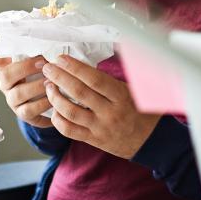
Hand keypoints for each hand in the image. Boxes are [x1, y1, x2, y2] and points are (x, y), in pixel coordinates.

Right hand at [0, 40, 52, 128]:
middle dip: (26, 68)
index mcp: (6, 64)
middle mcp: (6, 82)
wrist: (54, 96)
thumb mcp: (40, 56)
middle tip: (44, 63)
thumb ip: (39, 44)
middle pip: (6, 75)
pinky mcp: (24, 114)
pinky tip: (55, 97)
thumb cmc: (44, 72)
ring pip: (17, 95)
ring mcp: (13, 100)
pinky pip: (29, 111)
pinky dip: (43, 104)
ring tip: (52, 81)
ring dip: (36, 87)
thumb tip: (48, 24)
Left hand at [42, 55, 159, 158]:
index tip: (61, 58)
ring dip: (55, 98)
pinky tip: (54, 110)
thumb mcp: (136, 90)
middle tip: (48, 68)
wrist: (153, 140)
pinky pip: (70, 131)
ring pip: (71, 112)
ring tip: (48, 87)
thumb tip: (96, 61)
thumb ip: (116, 78)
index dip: (75, 67)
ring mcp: (100, 128)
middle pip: (79, 93)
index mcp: (121, 96)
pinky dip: (58, 120)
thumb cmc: (143, 110)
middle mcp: (110, 112)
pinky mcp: (94, 140)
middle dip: (60, 78)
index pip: (94, 79)